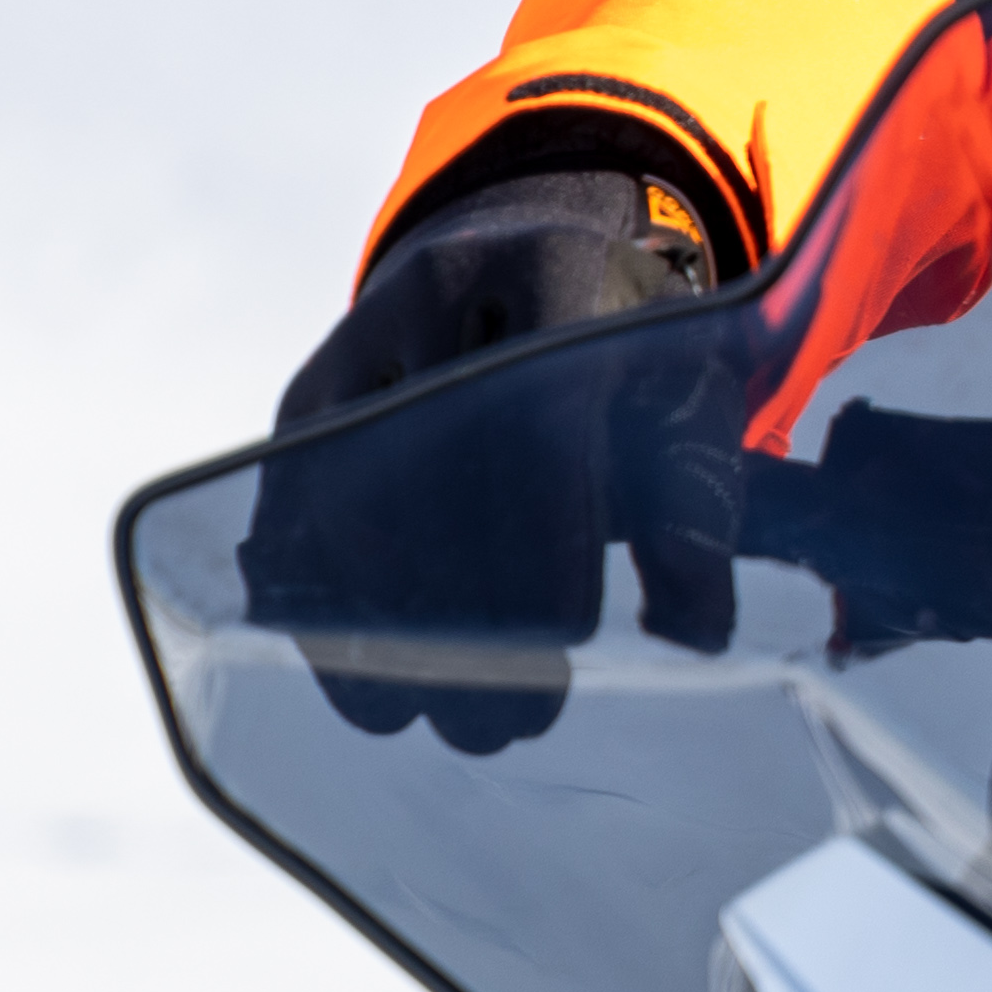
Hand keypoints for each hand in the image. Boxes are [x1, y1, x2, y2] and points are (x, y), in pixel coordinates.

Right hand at [242, 122, 736, 754]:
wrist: (524, 269)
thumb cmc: (626, 359)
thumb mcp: (687, 403)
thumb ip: (698, 511)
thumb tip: (698, 635)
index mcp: (556, 273)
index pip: (542, 417)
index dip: (550, 538)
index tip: (569, 638)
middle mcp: (443, 291)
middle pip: (435, 466)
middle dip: (463, 609)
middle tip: (497, 722)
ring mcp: (359, 342)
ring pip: (349, 497)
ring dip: (380, 626)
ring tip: (427, 719)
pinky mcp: (304, 398)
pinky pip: (294, 509)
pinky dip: (319, 605)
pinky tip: (359, 683)